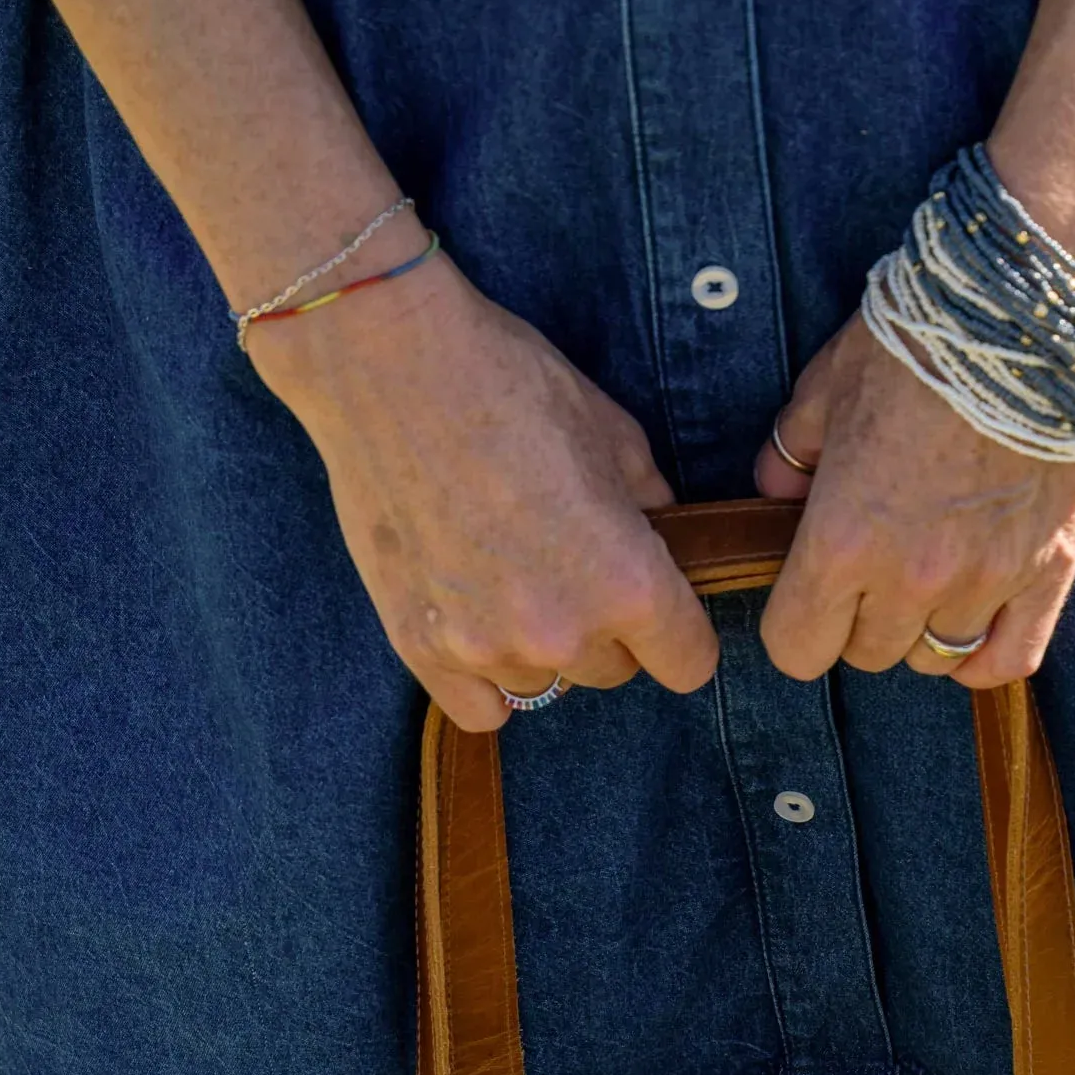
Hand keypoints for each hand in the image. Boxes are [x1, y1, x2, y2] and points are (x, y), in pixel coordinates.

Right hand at [250, 253, 717, 731]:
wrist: (386, 364)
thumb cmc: (508, 382)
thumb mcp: (614, 434)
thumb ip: (650, 508)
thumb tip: (663, 540)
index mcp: (629, 584)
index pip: (689, 663)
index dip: (681, 632)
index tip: (662, 610)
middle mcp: (563, 634)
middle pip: (613, 672)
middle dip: (604, 628)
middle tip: (568, 563)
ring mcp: (487, 649)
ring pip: (545, 686)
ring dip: (539, 649)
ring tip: (507, 576)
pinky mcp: (421, 649)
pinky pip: (480, 710)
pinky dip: (485, 680)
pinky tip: (476, 626)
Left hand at [753, 315, 1074, 687]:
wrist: (1033, 311)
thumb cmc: (923, 339)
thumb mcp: (830, 384)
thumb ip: (793, 451)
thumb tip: (775, 493)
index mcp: (843, 540)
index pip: (796, 647)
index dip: (794, 626)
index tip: (805, 596)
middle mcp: (910, 578)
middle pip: (865, 655)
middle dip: (858, 619)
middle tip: (871, 566)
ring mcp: (984, 581)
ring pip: (932, 657)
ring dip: (920, 628)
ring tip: (927, 578)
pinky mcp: (1049, 570)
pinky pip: (1010, 659)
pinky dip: (984, 656)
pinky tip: (972, 627)